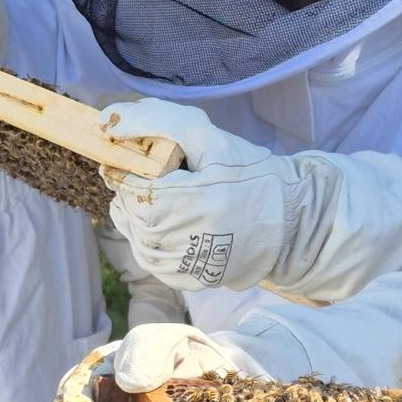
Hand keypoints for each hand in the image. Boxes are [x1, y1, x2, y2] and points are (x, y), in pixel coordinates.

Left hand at [103, 98, 295, 291]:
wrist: (291, 225)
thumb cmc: (252, 177)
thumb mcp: (212, 139)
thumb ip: (159, 121)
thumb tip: (110, 119)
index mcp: (192, 203)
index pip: (129, 186)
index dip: (128, 168)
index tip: (143, 158)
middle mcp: (184, 242)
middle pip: (129, 209)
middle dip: (138, 189)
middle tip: (169, 177)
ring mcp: (182, 267)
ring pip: (134, 233)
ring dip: (142, 212)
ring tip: (174, 198)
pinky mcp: (185, 282)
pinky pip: (147, 255)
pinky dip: (151, 236)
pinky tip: (177, 222)